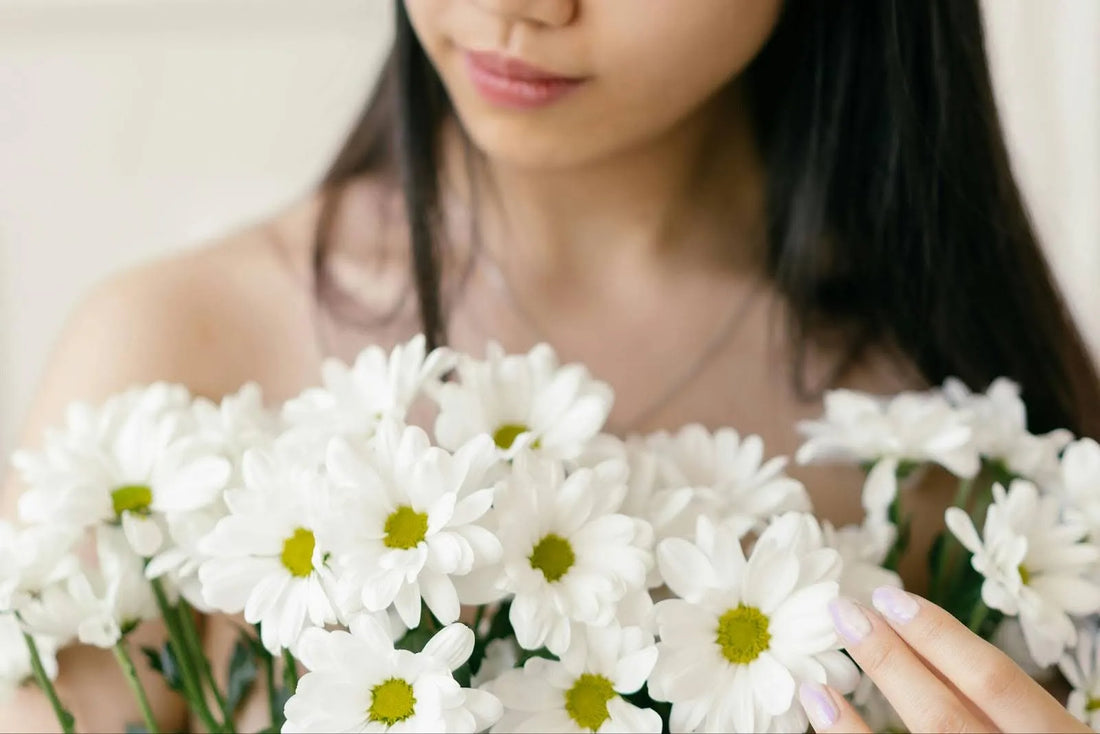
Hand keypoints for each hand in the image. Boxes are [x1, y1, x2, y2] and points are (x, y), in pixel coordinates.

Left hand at [799, 587, 1090, 732]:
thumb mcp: (1038, 732)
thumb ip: (1000, 705)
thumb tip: (921, 645)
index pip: (995, 681)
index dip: (939, 635)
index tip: (888, 598)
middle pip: (944, 716)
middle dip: (889, 660)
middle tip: (843, 612)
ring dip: (855, 721)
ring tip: (817, 681)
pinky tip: (823, 716)